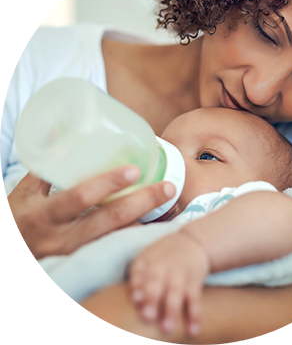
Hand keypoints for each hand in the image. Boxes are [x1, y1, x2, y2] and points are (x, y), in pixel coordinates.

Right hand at [0, 166, 175, 271]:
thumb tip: (65, 134)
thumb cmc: (15, 219)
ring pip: (119, 237)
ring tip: (172, 204)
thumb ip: (48, 167)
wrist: (4, 259)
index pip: (80, 198)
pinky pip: (117, 246)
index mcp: (43, 217)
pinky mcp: (86, 260)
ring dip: (148, 220)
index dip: (107, 184)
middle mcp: (62, 239)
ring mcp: (76, 254)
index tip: (134, 170)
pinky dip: (138, 233)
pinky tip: (158, 221)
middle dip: (143, 203)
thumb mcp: (23, 192)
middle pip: (110, 221)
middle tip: (168, 187)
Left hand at [128, 231, 209, 336]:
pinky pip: (195, 298)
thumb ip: (137, 279)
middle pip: (156, 280)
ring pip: (176, 291)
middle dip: (152, 298)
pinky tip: (193, 330)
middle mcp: (163, 264)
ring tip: (167, 329)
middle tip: (148, 317)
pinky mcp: (194, 280)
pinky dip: (195, 314)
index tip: (136, 300)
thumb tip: (131, 303)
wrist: (191, 241)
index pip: (139, 271)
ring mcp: (180, 272)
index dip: (137, 285)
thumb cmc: (161, 258)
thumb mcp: (146, 259)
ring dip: (172, 310)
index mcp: (147, 259)